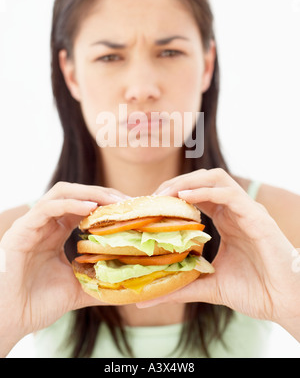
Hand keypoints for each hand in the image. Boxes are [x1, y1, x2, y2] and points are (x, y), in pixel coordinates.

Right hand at [0, 182, 128, 353]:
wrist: (10, 320)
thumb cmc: (38, 303)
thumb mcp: (78, 288)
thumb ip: (99, 281)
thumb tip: (129, 285)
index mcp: (56, 233)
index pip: (83, 207)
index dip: (106, 204)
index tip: (130, 208)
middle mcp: (45, 224)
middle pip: (75, 194)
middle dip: (102, 193)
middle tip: (126, 201)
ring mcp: (32, 224)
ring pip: (61, 193)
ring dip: (89, 193)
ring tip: (112, 200)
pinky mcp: (22, 230)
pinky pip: (46, 207)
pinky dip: (70, 203)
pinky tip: (90, 207)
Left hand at [139, 169, 299, 337]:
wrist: (285, 303)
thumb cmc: (255, 291)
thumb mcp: (209, 285)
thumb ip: (181, 287)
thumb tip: (146, 298)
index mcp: (226, 220)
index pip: (197, 193)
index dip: (173, 193)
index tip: (151, 204)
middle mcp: (235, 210)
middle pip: (203, 179)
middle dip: (177, 182)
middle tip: (155, 196)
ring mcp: (247, 210)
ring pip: (216, 178)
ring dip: (189, 180)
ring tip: (168, 193)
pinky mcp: (257, 217)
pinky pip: (230, 193)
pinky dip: (206, 190)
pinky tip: (186, 197)